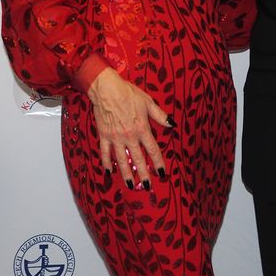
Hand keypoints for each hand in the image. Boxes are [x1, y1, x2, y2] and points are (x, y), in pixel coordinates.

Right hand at [87, 68, 172, 190]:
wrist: (107, 89)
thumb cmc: (129, 94)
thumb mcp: (148, 102)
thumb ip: (160, 116)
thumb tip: (171, 124)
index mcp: (142, 128)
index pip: (152, 149)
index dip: (158, 162)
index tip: (162, 172)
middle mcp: (129, 136)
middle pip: (138, 159)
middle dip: (144, 174)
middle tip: (147, 186)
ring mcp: (115, 138)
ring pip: (122, 159)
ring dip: (126, 173)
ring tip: (131, 185)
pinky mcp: (104, 136)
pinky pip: (105, 153)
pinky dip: (106, 163)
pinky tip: (109, 171)